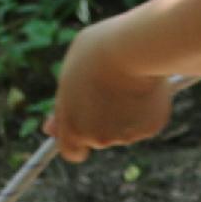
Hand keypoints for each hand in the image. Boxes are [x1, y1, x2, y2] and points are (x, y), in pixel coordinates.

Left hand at [47, 24, 174, 163]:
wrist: (133, 48)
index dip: (77, 143)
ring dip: (125, 111)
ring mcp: (126, 135)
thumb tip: (50, 130)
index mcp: (72, 126)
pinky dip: (146, 107)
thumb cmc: (97, 53)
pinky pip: (146, 120)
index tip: (81, 129)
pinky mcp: (150, 128)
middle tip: (108, 87)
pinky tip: (145, 84)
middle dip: (103, 119)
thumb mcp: (70, 76)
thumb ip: (63, 105)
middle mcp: (98, 138)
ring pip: (125, 128)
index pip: (72, 153)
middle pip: (100, 137)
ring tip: (128, 78)